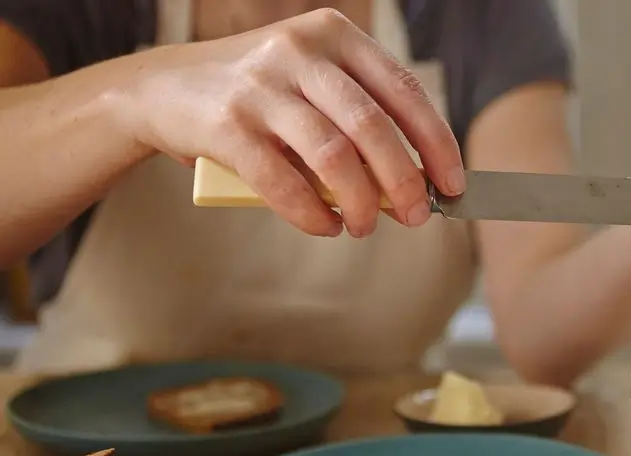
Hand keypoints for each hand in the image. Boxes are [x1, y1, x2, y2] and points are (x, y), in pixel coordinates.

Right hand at [114, 8, 463, 237]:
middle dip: (403, 180)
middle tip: (416, 217)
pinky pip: (281, 180)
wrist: (160, 89)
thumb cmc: (257, 96)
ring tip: (364, 227)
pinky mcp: (225, 124)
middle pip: (372, 125)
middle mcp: (299, 50)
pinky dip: (311, 212)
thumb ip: (357, 124)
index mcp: (334, 35)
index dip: (435, 142)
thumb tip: (409, 187)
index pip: (403, 91)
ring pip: (332, 153)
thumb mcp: (312, 87)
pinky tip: (325, 226)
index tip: (452, 184)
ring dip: (359, 201)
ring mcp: (260, 84)